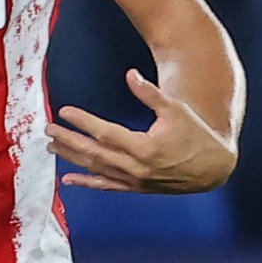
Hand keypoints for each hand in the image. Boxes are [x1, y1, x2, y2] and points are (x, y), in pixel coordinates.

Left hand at [46, 69, 235, 193]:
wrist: (213, 167)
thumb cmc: (195, 133)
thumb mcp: (176, 109)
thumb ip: (150, 93)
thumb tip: (129, 74)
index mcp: (145, 147)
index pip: (105, 133)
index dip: (83, 121)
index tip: (64, 111)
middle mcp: (137, 167)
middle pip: (94, 152)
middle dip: (69, 140)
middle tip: (48, 130)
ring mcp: (135, 180)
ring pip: (96, 169)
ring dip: (73, 157)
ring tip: (52, 147)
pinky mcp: (137, 188)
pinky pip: (107, 186)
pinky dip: (87, 182)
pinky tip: (68, 179)